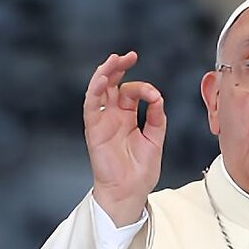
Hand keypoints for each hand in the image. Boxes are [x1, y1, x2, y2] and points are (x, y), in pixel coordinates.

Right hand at [83, 51, 165, 226]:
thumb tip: (157, 99)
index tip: (155, 97)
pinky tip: (104, 78)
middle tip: (129, 56)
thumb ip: (157, 119)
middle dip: (119, 68)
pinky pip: (91, 106)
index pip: (132, 92)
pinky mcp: (94, 129)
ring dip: (105, 73)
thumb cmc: (141, 171)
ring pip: (99, 90)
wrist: (129, 192)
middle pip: (113, 85)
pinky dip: (95, 90)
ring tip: (114, 60)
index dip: (144, 89)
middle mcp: (113, 116)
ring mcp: (102, 121)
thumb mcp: (155, 140)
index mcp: (127, 117)